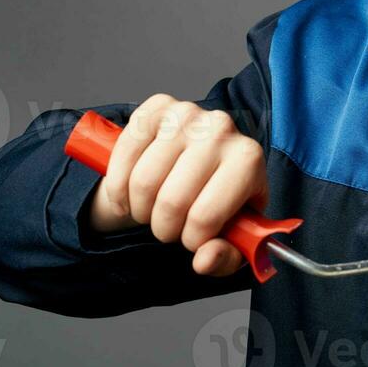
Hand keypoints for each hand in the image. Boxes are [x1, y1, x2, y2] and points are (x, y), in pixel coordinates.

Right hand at [86, 94, 266, 276]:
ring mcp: (187, 113)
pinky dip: (119, 187)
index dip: (192, 240)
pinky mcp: (155, 107)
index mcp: (248, 159)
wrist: (197, 163)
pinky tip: (130, 194)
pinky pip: (123, 156)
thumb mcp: (230, 235)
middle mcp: (221, 128)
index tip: (193, 240)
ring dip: (140, 209)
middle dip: (163, 228)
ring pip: (143, 182)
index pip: (206, 215)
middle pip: (172, 201)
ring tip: (152, 209)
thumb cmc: (217, 201)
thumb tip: (205, 259)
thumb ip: (224, 256)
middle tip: (168, 227)